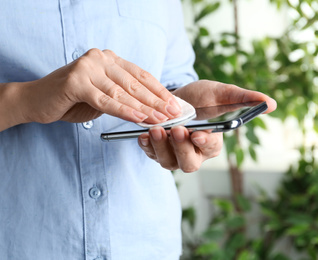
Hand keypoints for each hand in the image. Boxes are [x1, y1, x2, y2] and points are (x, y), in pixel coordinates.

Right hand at [18, 48, 181, 123]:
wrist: (35, 100)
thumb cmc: (69, 100)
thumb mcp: (100, 96)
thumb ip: (120, 96)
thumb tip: (150, 108)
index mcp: (107, 59)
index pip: (139, 75)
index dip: (159, 90)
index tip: (174, 104)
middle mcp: (99, 58)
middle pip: (134, 83)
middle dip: (156, 100)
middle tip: (174, 113)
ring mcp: (86, 68)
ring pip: (122, 92)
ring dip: (144, 107)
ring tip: (161, 119)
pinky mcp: (76, 82)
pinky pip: (105, 100)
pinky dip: (124, 110)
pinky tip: (139, 118)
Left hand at [138, 80, 276, 171]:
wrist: (173, 98)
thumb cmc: (200, 98)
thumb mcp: (219, 93)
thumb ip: (241, 98)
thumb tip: (271, 104)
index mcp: (211, 143)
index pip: (212, 149)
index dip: (206, 144)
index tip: (199, 134)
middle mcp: (193, 154)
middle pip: (189, 163)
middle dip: (181, 148)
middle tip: (175, 130)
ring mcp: (173, 155)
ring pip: (168, 162)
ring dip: (160, 148)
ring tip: (155, 130)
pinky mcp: (155, 152)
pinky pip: (150, 154)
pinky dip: (145, 146)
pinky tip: (141, 135)